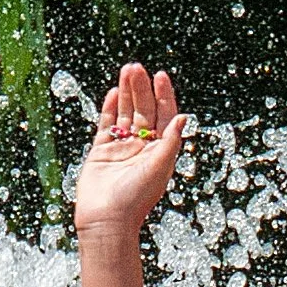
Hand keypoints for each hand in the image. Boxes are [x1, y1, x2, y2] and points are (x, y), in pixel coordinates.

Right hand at [73, 63, 186, 237]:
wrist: (106, 219)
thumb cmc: (136, 198)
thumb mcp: (159, 167)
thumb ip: (170, 141)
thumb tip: (184, 116)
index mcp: (160, 151)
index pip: (164, 116)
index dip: (163, 95)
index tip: (160, 75)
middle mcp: (142, 148)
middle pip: (143, 111)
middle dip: (141, 89)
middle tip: (136, 67)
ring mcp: (121, 148)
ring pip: (124, 113)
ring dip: (125, 92)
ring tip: (126, 70)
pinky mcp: (101, 152)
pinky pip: (106, 125)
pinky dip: (109, 109)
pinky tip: (111, 92)